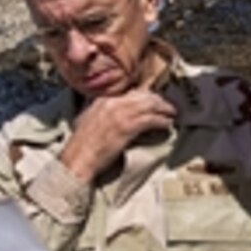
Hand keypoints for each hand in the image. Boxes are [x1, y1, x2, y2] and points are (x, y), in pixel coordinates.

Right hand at [60, 90, 175, 180]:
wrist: (78, 158)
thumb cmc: (82, 145)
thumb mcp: (89, 120)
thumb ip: (102, 111)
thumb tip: (114, 112)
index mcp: (103, 100)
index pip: (131, 91)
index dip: (147, 95)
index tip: (155, 99)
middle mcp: (113, 103)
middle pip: (143, 96)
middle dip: (159, 100)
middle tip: (168, 106)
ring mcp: (120, 114)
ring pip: (150, 105)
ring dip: (164, 109)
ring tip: (172, 114)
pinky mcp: (127, 127)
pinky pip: (150, 120)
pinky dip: (161, 121)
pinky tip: (167, 124)